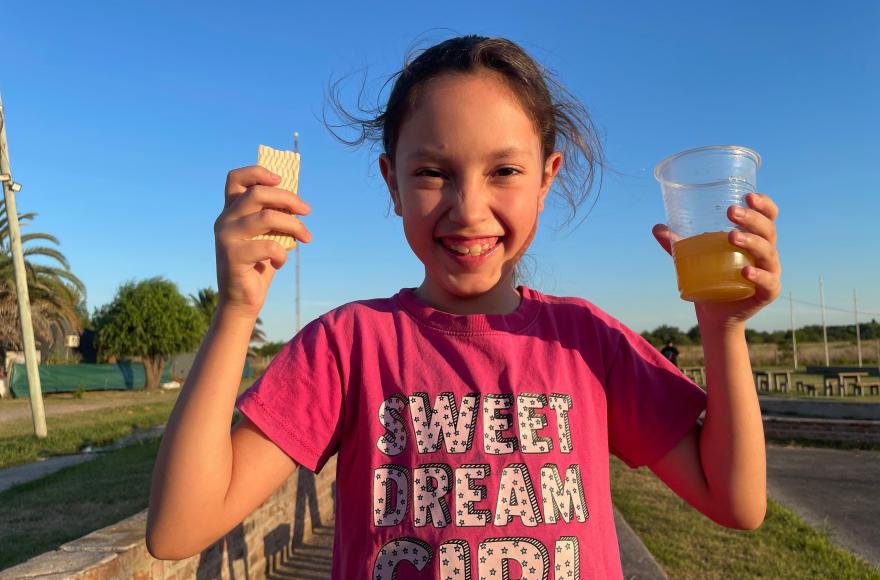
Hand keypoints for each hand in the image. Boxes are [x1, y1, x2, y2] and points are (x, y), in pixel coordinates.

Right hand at [214, 166, 311, 319]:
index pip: (236, 178)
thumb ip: (275, 217)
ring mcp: (226, 237)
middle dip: (288, 198)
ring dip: (294, 226)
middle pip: (257, 193)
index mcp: (231, 210)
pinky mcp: (232, 256)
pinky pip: (269, 246)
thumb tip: (298, 202)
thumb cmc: (259, 265)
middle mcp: (225, 219)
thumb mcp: (268, 236)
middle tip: (307, 210)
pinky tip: (279, 263)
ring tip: (306, 237)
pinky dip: (282, 254)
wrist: (243, 300)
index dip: (257, 172)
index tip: (280, 179)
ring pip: (267, 217)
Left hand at [652, 192, 780, 327]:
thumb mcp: (693, 258)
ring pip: (767, 252)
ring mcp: (769, 272)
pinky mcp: (767, 293)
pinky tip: (745, 271)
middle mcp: (766, 253)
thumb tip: (657, 227)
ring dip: (751, 241)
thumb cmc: (710, 278)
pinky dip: (758, 276)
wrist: (715, 314)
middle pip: (767, 230)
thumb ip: (677, 244)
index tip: (747, 195)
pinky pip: (767, 282)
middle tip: (730, 211)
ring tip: (731, 236)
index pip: (767, 216)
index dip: (763, 204)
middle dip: (751, 218)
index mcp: (755, 238)